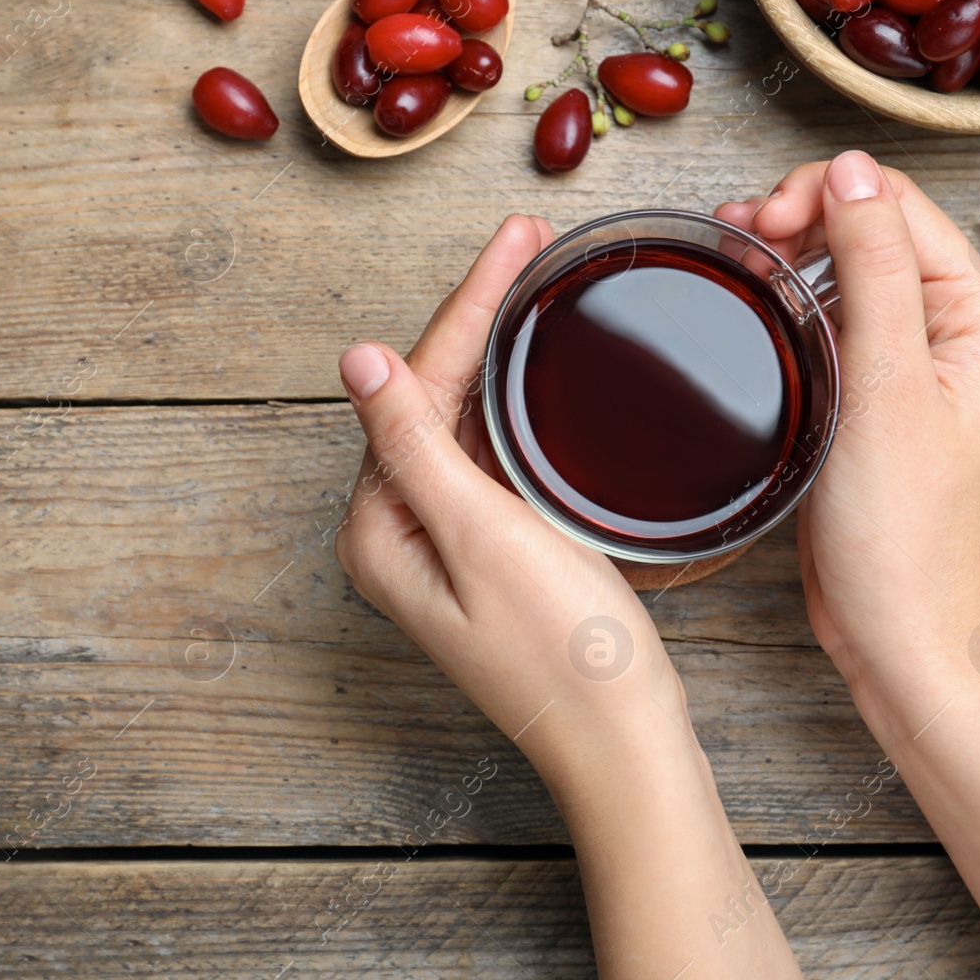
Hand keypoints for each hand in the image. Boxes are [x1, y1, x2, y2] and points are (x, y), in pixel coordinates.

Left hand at [332, 214, 678, 777]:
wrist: (621, 741)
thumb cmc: (563, 652)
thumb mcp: (481, 533)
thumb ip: (414, 443)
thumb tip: (357, 359)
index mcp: (379, 525)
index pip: (415, 385)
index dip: (467, 304)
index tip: (514, 237)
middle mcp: (397, 531)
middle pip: (432, 393)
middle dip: (481, 312)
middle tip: (529, 238)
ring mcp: (440, 542)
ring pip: (462, 417)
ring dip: (497, 348)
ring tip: (536, 278)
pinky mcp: (484, 552)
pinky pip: (487, 455)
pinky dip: (514, 404)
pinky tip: (536, 367)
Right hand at [716, 151, 979, 694]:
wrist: (893, 625)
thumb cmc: (904, 531)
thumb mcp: (888, 385)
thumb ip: (874, 268)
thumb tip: (852, 170)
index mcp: (975, 312)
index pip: (896, 202)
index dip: (825, 193)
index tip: (764, 225)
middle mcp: (945, 326)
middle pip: (866, 224)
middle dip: (797, 214)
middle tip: (737, 238)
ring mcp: (901, 358)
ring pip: (837, 266)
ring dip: (784, 252)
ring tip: (731, 261)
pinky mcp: (860, 389)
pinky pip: (821, 315)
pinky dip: (781, 299)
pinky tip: (747, 305)